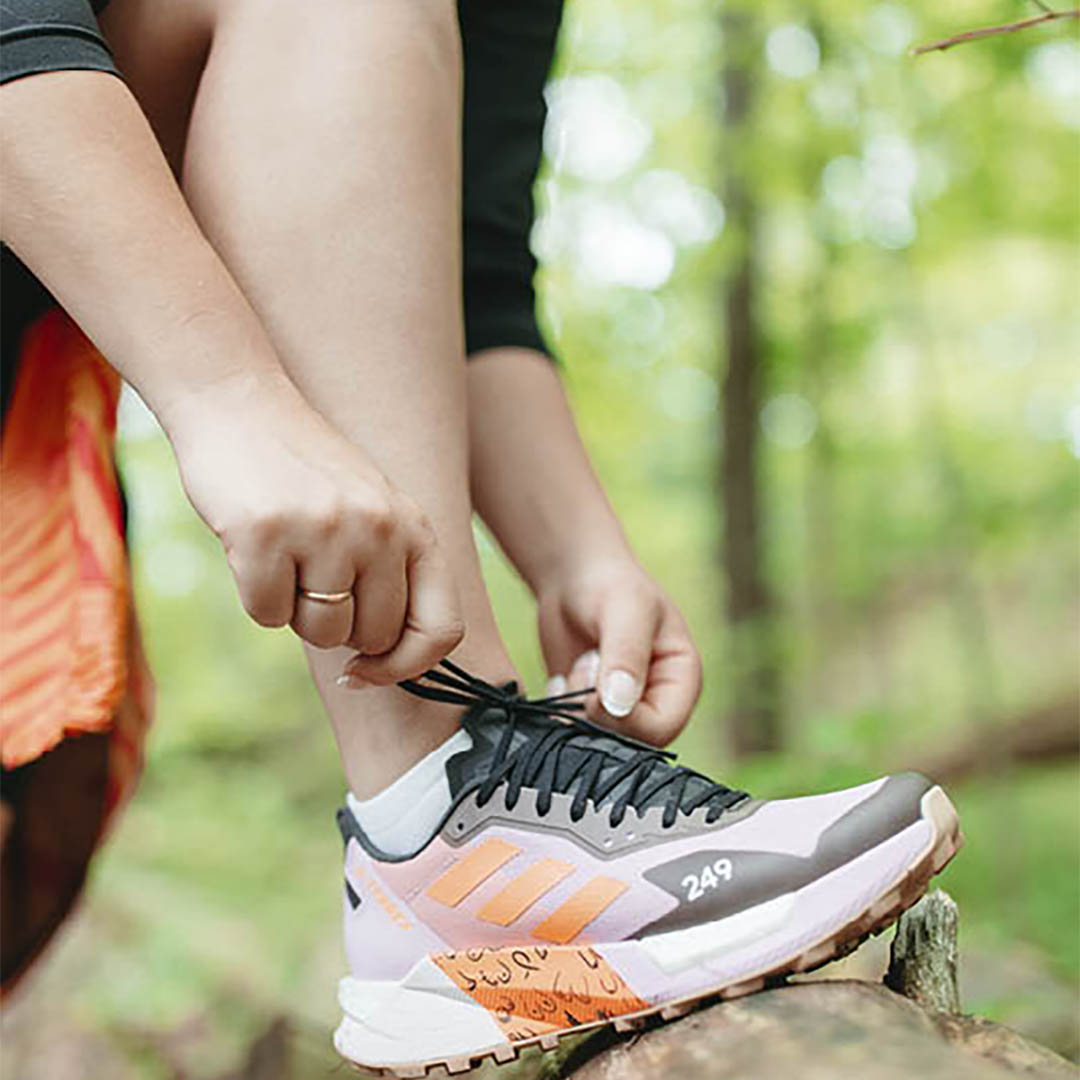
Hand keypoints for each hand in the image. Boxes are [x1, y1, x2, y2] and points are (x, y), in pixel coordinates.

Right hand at [163, 372, 463, 681]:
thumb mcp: (375, 513)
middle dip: (339, 626)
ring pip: (321, 633)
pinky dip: (255, 596)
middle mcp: (381, 529)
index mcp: (415, 527)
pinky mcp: (266, 536)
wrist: (242, 406)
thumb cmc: (309, 475)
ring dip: (295, 609)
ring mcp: (326, 531)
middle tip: (312, 576)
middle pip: (373, 637)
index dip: (407, 665)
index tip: (368, 669)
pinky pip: (267, 615)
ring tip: (287, 554)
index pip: (443, 630)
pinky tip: (253, 548)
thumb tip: (387, 663)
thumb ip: (393, 575)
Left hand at [535, 554, 701, 745]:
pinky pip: (573, 731)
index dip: (626, 721)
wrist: (573, 578)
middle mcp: (656, 700)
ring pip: (598, 739)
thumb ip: (624, 656)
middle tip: (585, 666)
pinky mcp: (590, 710)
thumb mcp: (625, 610)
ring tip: (580, 664)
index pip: (662, 728)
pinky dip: (561, 708)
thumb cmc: (610, 584)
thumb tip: (618, 706)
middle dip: (597, 711)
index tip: (595, 691)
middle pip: (630, 741)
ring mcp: (622, 708)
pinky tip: (562, 677)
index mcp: (682, 679)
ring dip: (577, 708)